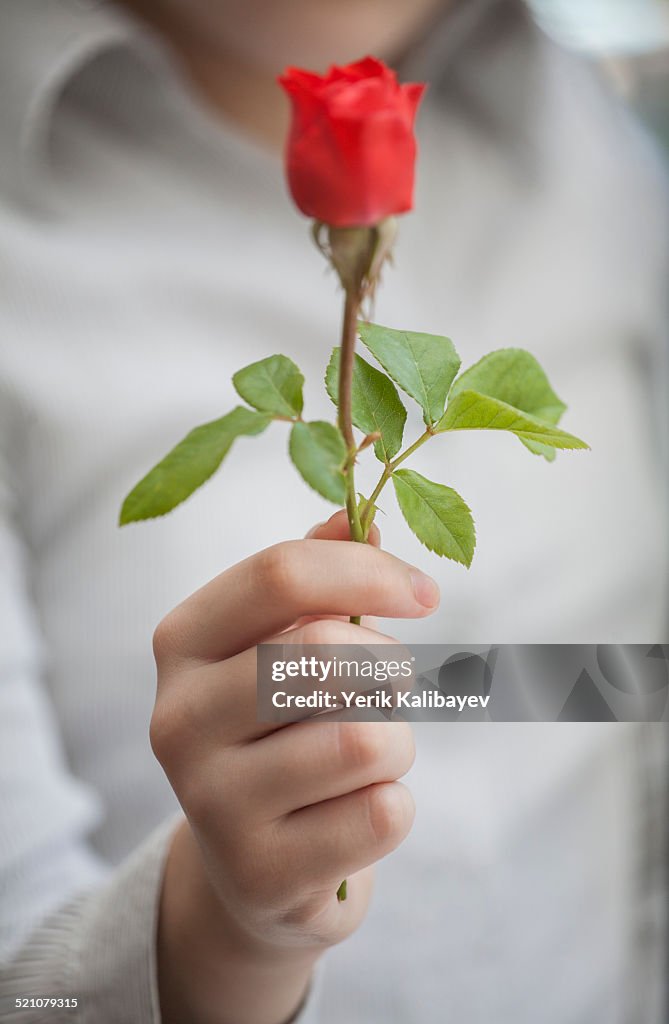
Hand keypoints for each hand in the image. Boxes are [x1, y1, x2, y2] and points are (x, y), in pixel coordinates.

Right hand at [151, 510, 439, 1023]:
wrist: (252, 868)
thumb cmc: (278, 731)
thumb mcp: (279, 645)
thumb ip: (314, 576)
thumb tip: (359, 515)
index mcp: (181, 642)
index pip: (280, 573)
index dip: (369, 571)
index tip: (425, 594)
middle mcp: (178, 718)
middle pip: (329, 653)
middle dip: (389, 670)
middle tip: (388, 691)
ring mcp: (211, 804)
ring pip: (367, 740)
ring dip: (397, 744)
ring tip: (365, 759)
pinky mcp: (260, 875)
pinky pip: (383, 816)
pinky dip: (392, 809)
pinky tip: (352, 817)